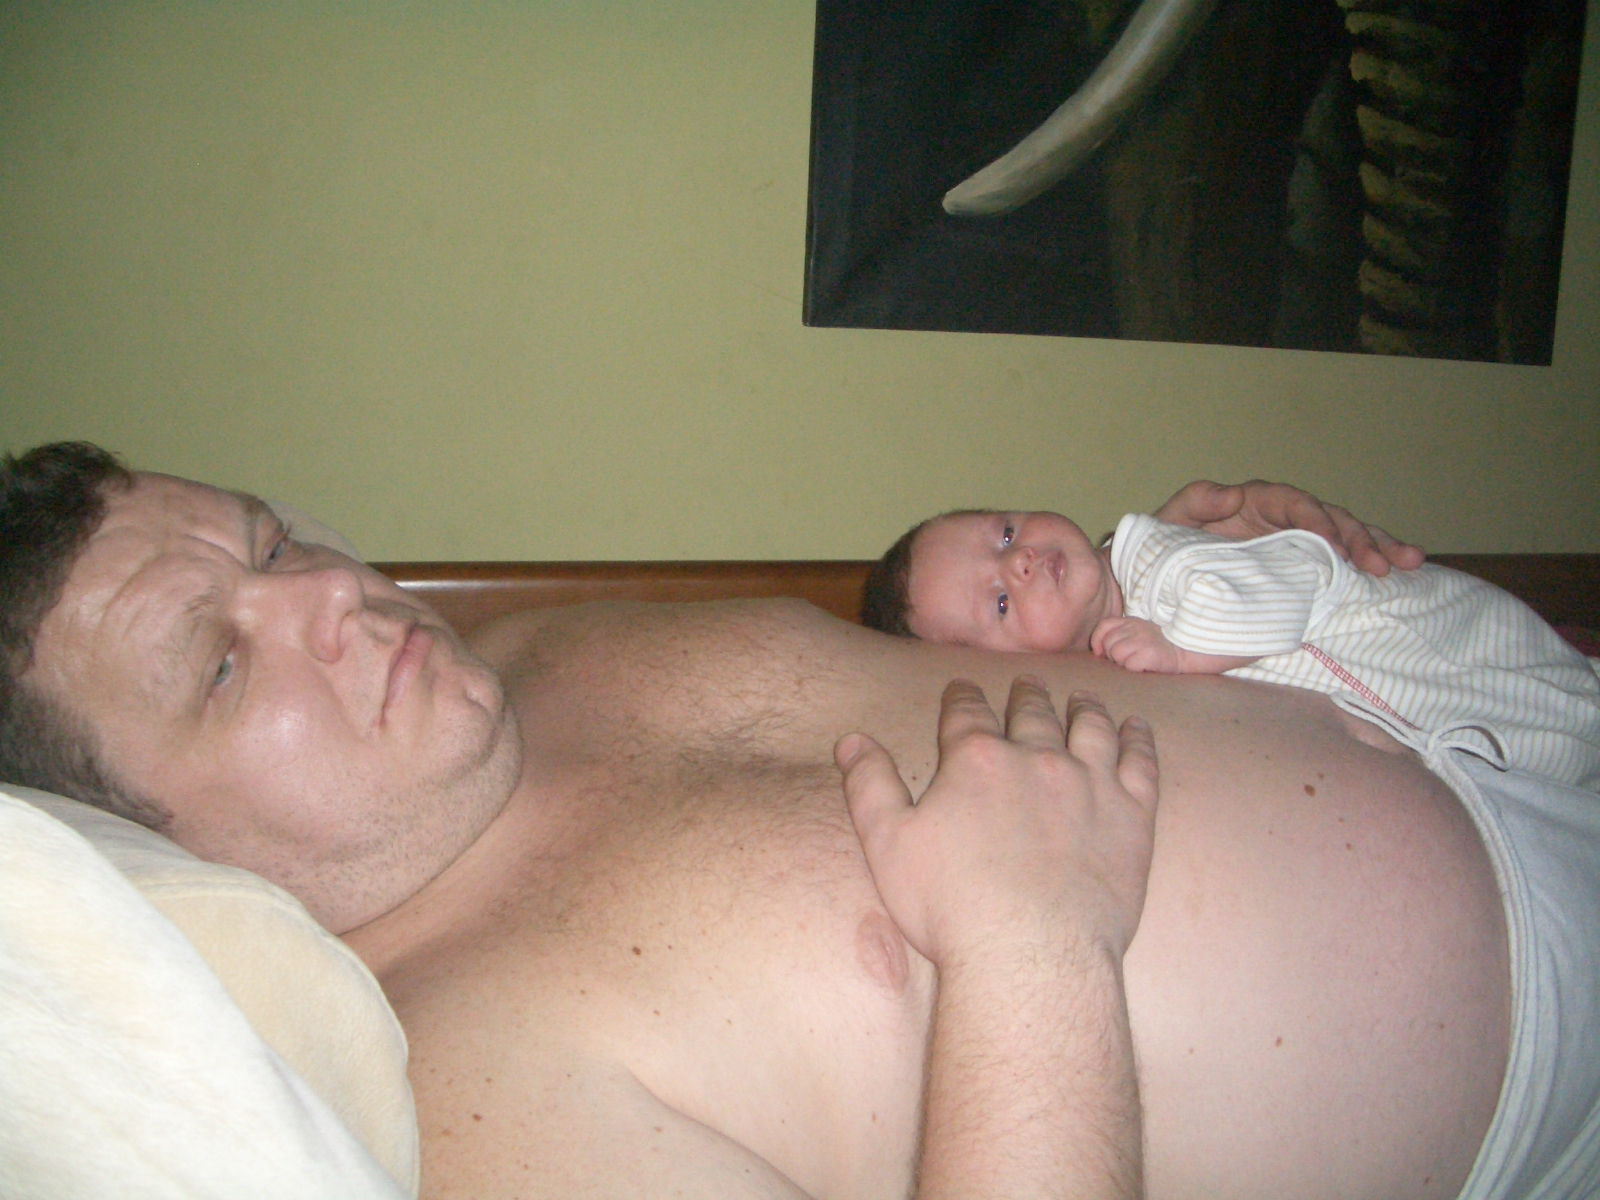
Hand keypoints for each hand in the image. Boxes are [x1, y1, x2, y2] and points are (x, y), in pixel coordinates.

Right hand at [835, 678, 1158, 965]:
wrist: (1032, 956)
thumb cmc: (952, 906)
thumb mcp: (888, 845)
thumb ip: (870, 786)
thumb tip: (851, 740)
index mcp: (976, 759)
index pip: (966, 711)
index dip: (962, 696)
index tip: (962, 688)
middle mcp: (1036, 756)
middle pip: (1032, 711)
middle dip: (1025, 695)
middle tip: (1026, 685)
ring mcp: (1089, 782)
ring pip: (1090, 727)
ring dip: (1083, 707)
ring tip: (1082, 697)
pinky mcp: (1131, 815)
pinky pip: (1140, 762)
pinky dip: (1139, 739)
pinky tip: (1136, 728)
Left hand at [1091, 616, 1182, 672]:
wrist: (1184, 651)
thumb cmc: (1157, 645)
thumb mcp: (1137, 633)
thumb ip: (1118, 635)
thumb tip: (1097, 651)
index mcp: (1130, 621)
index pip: (1104, 625)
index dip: (1097, 640)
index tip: (1100, 652)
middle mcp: (1135, 627)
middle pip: (1108, 644)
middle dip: (1114, 655)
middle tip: (1130, 658)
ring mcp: (1142, 639)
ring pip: (1117, 654)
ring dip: (1124, 663)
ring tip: (1137, 661)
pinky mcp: (1150, 652)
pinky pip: (1130, 665)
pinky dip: (1135, 669)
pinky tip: (1145, 666)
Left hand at [1153, 479, 1423, 575]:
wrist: (1154, 587)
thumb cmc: (1162, 548)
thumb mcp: (1170, 521)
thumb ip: (1196, 502)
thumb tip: (1233, 494)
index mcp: (1255, 503)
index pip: (1294, 503)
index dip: (1316, 520)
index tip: (1331, 545)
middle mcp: (1282, 520)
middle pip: (1331, 520)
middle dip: (1361, 539)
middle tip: (1383, 565)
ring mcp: (1296, 546)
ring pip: (1346, 540)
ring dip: (1379, 549)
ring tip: (1409, 563)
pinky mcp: (1302, 574)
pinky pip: (1343, 566)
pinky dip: (1373, 565)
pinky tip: (1403, 574)